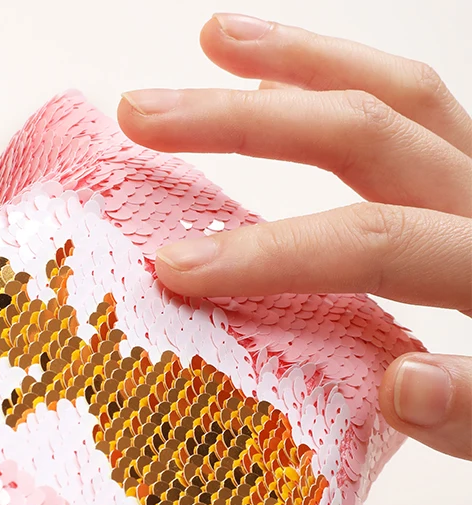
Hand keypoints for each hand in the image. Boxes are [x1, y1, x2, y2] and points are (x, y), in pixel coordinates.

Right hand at [119, 14, 471, 459]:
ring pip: (398, 97)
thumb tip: (403, 382)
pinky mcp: (468, 180)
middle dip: (244, 122)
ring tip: (216, 41)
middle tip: (147, 117)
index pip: (378, 244)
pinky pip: (412, 113)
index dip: (273, 254)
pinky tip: (281, 85)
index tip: (174, 268)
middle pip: (368, 134)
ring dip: (298, 65)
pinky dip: (342, 85)